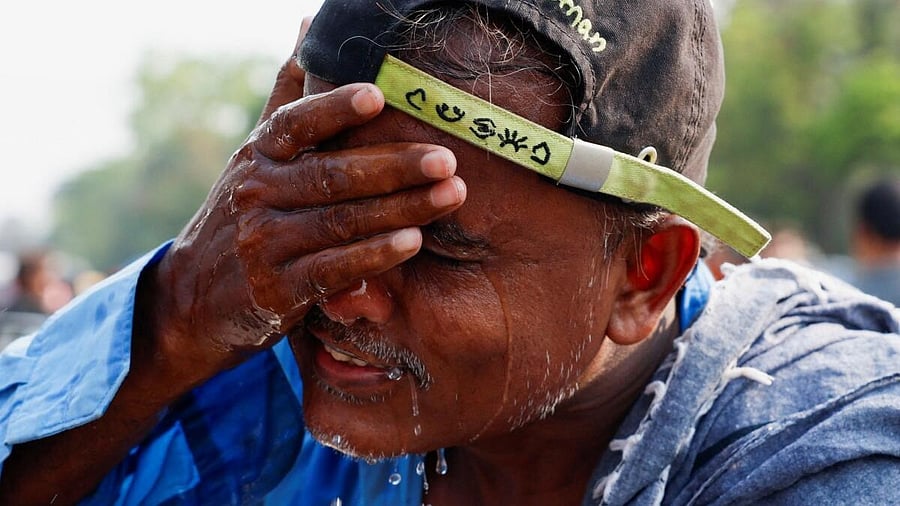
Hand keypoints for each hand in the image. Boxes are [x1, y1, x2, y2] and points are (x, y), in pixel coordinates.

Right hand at [143, 27, 465, 379]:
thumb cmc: (245, 213)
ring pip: (341, 221)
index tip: (379, 95)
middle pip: (332, 175)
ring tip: (451, 195)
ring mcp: (265, 244)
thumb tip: (308, 24)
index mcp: (258, 155)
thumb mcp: (257, 155)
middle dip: (395, 166)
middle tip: (446, 159)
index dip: (335, 108)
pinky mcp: (277, 291)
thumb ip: (289, 97)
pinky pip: (334, 270)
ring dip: (401, 209)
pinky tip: (412, 242)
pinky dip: (374, 256)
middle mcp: (257, 194)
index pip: (295, 124)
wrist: (196, 296)